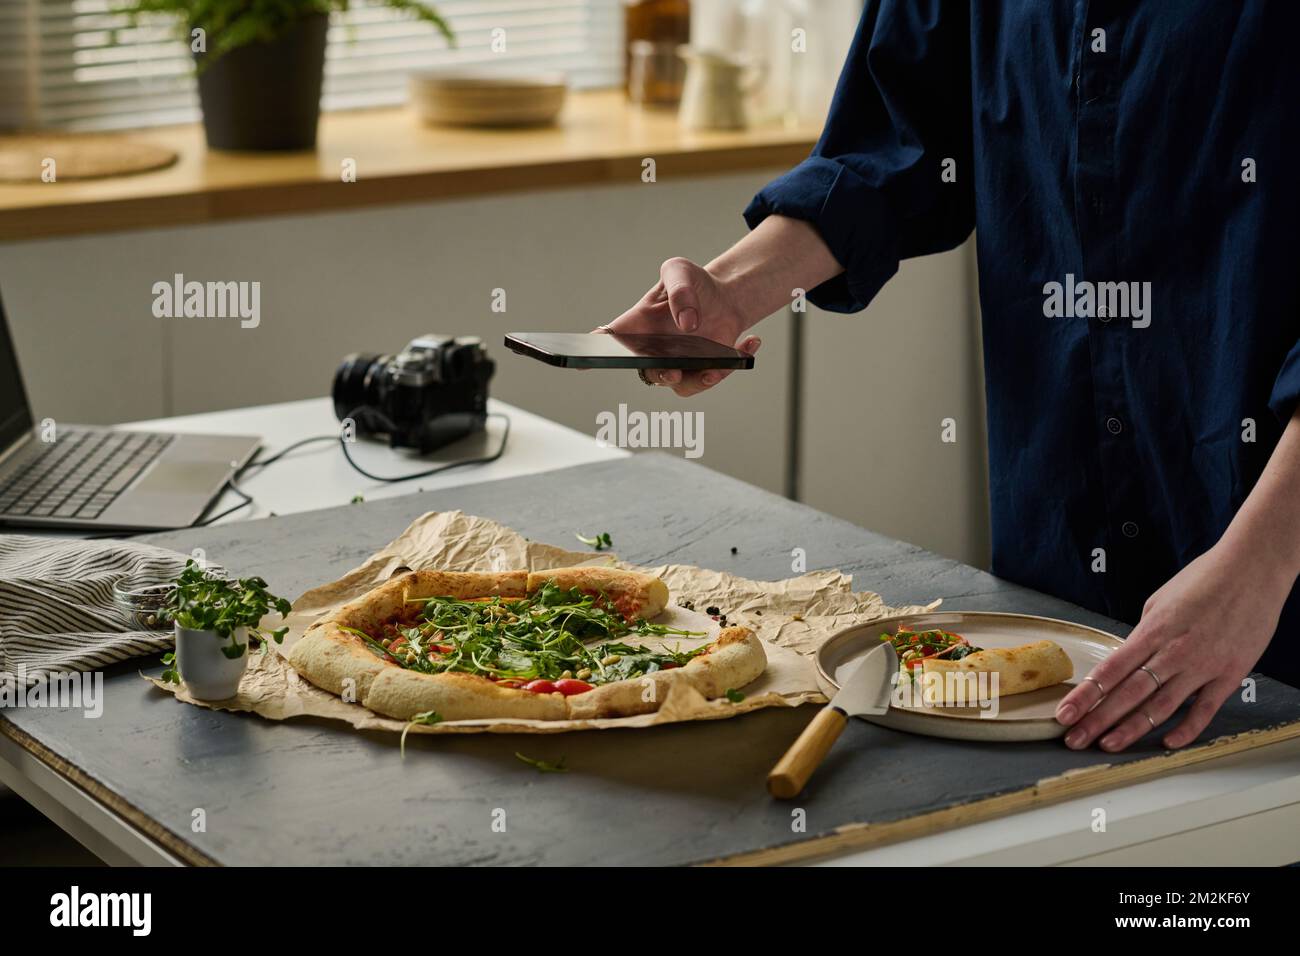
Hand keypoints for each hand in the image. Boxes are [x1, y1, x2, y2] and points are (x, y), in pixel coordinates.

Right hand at [596, 257, 760, 397]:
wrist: (724, 295)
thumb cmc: (692, 283)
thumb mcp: (679, 271)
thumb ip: (679, 290)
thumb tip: (687, 323)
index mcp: (637, 325)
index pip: (607, 342)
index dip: (590, 354)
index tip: (580, 361)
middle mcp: (653, 350)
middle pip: (646, 371)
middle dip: (659, 374)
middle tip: (673, 369)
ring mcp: (678, 364)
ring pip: (681, 384)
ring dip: (702, 378)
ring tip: (723, 363)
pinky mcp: (703, 370)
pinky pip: (712, 377)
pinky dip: (734, 363)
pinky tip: (750, 341)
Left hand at [1054, 541, 1289, 751]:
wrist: (1253, 568)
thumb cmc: (1204, 579)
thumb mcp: (1160, 601)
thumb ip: (1144, 633)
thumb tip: (1130, 654)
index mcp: (1152, 631)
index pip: (1109, 670)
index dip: (1085, 696)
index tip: (1065, 713)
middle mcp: (1174, 652)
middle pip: (1128, 694)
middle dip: (1097, 720)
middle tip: (1075, 739)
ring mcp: (1202, 665)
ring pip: (1161, 707)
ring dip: (1132, 729)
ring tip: (1108, 745)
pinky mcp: (1230, 674)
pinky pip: (1205, 708)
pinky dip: (1186, 728)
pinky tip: (1166, 742)